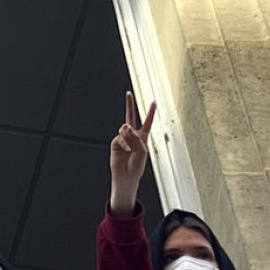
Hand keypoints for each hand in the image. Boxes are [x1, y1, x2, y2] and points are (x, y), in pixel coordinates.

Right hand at [109, 91, 155, 216]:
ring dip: (129, 135)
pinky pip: (119, 138)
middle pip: (130, 117)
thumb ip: (136, 137)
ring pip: (125, 128)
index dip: (150, 112)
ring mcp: (123, 139)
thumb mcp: (143, 151)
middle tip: (128, 94)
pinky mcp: (115, 143)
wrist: (126, 176)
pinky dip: (124, 143)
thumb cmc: (137, 166)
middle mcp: (132, 136)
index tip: (153, 102)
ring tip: (130, 145)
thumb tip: (126, 127)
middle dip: (129, 104)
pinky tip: (126, 149)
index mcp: (142, 137)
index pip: (147, 122)